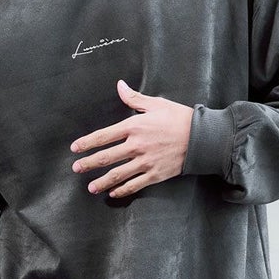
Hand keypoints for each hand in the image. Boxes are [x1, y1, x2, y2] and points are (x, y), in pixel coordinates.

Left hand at [70, 80, 192, 197]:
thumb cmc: (180, 118)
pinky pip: (135, 185)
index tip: (75, 148)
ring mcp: (146, 162)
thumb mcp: (156, 104)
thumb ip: (134, 98)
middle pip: (106, 157)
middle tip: (76, 168)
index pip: (104, 136)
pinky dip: (122, 190)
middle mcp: (137, 146)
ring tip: (90, 187)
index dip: (87, 143)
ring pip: (118, 174)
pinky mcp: (156, 174)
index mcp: (134, 126)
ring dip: (102, 181)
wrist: (203, 138)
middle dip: (89, 164)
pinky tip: (114, 193)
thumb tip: (119, 85)